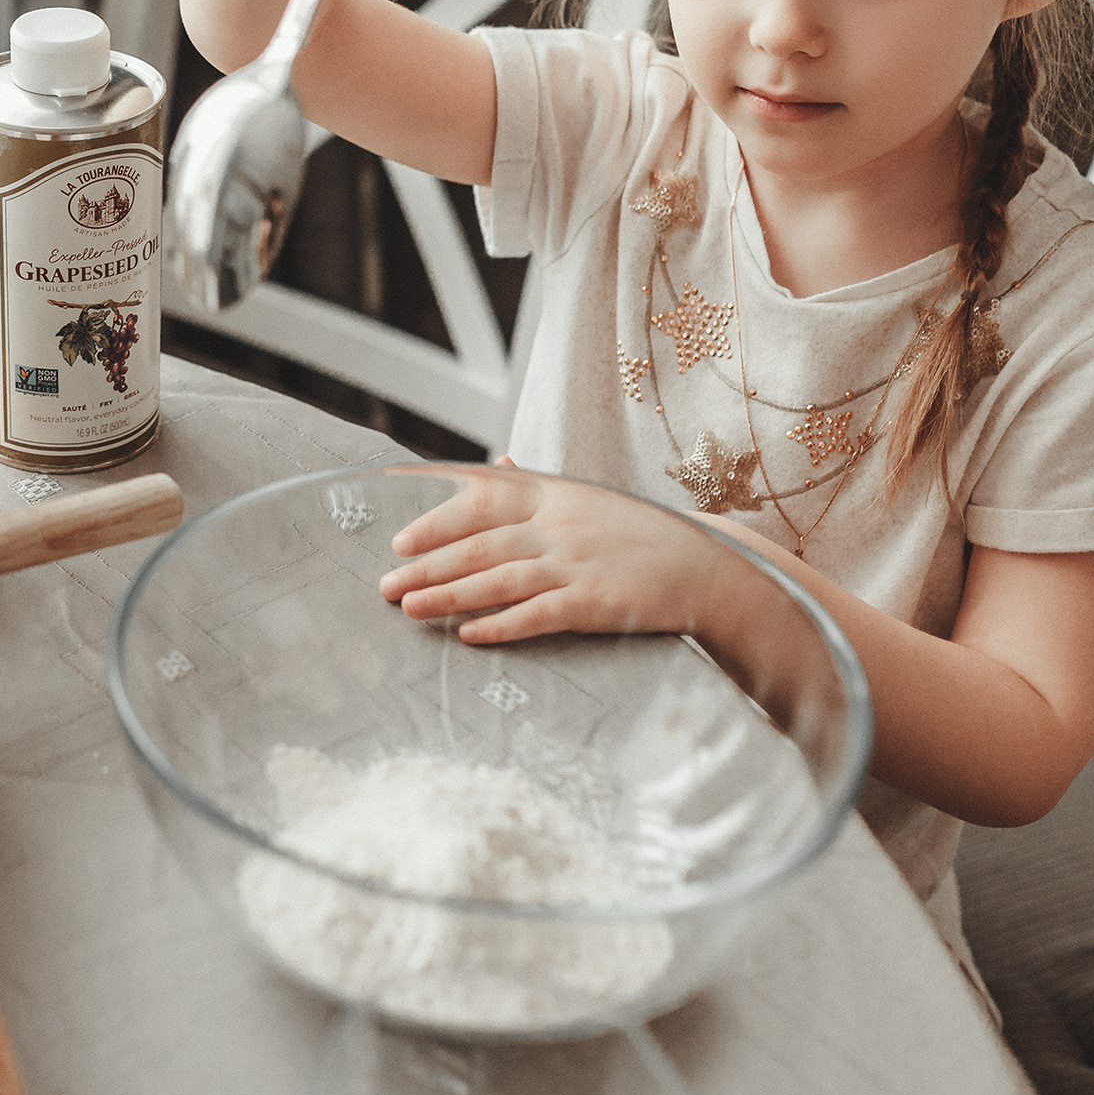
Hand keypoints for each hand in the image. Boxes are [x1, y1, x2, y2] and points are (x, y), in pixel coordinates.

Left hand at [377, 472, 738, 645]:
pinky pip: (537, 615)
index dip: (438, 523)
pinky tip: (468, 635)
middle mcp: (560, 526)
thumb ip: (535, 483)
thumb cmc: (640, 534)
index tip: (399, 541)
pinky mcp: (595, 603)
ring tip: (409, 609)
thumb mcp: (587, 498)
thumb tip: (494, 459)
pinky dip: (500, 626)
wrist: (707, 567)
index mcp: (555, 496)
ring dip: (448, 596)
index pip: (483, 504)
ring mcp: (577, 564)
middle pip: (479, 546)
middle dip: (428, 567)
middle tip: (386, 586)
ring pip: (498, 580)